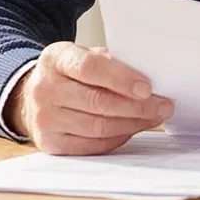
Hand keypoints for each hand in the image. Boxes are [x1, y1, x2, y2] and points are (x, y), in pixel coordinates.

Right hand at [6, 42, 174, 154]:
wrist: (35, 95)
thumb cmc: (70, 73)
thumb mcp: (84, 55)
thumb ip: (111, 62)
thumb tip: (150, 76)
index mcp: (55, 59)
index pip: (89, 68)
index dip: (121, 79)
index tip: (148, 88)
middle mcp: (45, 89)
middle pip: (97, 102)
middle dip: (137, 106)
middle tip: (163, 106)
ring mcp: (45, 119)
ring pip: (98, 127)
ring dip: (132, 124)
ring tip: (153, 117)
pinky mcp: (51, 143)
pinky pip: (92, 145)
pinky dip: (118, 138)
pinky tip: (133, 128)